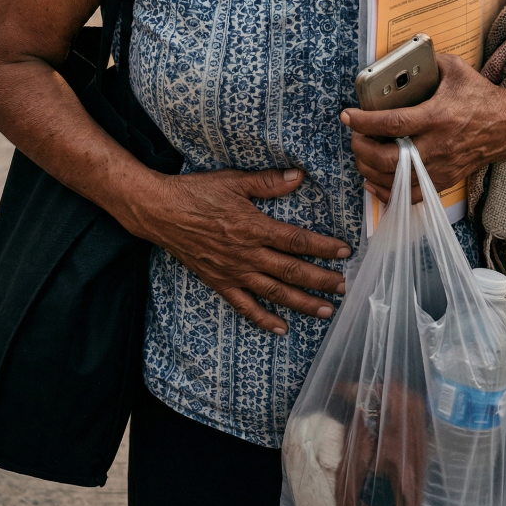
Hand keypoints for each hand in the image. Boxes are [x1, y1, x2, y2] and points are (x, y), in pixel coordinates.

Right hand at [129, 166, 350, 334]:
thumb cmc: (197, 192)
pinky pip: (245, 306)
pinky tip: (281, 329)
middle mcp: (247, 254)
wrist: (161, 212)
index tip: (345, 251)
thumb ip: (268, 182)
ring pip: (275, 292)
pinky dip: (264, 319)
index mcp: (254, 227)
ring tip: (326, 311)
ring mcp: (233, 272)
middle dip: (321, 281)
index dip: (323, 247)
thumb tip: (299, 177)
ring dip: (302, 303)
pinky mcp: (219, 282)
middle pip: (292, 271)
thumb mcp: (234, 180)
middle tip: (344, 287)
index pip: (296, 240)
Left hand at [340, 52, 505, 204]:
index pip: (393, 123)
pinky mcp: (444, 180)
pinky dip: (387, 193)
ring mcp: (441, 167)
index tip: (347, 116)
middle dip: (362, 150)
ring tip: (360, 154)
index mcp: (438, 116)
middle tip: (353, 137)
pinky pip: (410, 196)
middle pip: (389, 159)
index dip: (364, 121)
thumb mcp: (455, 69)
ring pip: (396, 181)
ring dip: (370, 170)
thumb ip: (427, 62)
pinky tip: (373, 181)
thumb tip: (401, 60)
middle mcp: (438, 146)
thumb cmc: (479, 96)